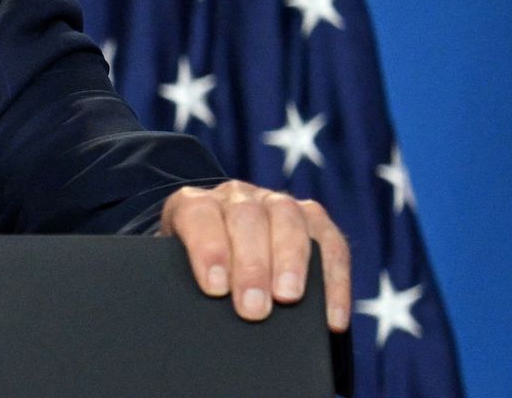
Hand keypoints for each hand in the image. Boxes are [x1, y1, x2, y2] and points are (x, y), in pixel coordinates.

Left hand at [158, 181, 349, 331]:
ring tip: (289, 299)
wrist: (217, 252)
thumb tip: (200, 307)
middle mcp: (236, 196)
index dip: (208, 248)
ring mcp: (276, 202)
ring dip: (291, 262)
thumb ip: (183, 280)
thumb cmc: (194, 269)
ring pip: (289, 219)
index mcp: (193, 203)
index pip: (199, 214)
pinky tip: (332, 316)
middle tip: (253, 308)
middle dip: (252, 266)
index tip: (215, 288)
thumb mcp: (178, 269)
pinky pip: (330, 243)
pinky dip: (333, 280)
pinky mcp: (313, 219)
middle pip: (247, 218)